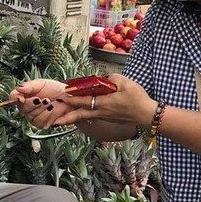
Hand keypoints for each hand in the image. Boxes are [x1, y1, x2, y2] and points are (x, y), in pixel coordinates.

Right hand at [10, 78, 73, 130]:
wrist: (70, 97)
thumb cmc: (55, 89)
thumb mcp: (41, 83)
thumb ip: (29, 86)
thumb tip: (19, 88)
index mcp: (25, 95)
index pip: (13, 97)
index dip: (15, 98)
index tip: (21, 98)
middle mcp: (27, 107)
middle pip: (21, 108)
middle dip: (31, 103)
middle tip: (40, 99)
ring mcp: (34, 116)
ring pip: (30, 116)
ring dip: (41, 109)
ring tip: (49, 102)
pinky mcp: (42, 124)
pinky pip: (39, 122)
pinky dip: (46, 115)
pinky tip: (51, 109)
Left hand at [11, 75, 155, 130]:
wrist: (146, 114)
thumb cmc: (137, 98)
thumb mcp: (124, 82)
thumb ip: (110, 79)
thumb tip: (102, 80)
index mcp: (103, 103)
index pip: (83, 100)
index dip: (72, 97)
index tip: (61, 95)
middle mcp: (100, 111)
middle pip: (79, 114)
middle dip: (66, 116)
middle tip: (53, 119)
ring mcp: (104, 116)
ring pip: (84, 117)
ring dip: (71, 118)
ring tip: (59, 122)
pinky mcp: (107, 117)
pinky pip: (91, 116)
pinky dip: (82, 116)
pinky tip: (78, 116)